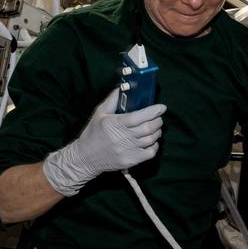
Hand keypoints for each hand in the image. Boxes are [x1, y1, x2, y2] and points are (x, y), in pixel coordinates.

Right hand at [41, 87, 165, 195]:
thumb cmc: (93, 133)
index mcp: (114, 124)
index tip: (162, 107)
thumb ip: (112, 99)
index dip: (153, 111)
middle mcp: (122, 138)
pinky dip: (155, 145)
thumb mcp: (99, 113)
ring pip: (151, 139)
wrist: (85, 158)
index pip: (139, 116)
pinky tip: (151, 140)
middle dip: (158, 120)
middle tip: (158, 117)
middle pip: (148, 128)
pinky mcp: (130, 161)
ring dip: (157, 131)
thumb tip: (123, 87)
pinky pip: (150, 152)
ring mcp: (127, 151)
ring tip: (155, 127)